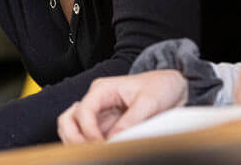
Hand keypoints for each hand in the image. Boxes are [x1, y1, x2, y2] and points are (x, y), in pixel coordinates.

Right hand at [57, 70, 187, 143]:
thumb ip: (131, 119)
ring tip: (92, 153)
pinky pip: (87, 137)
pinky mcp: (106, 126)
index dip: (88, 130)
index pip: (83, 110)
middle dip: (74, 138)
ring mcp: (99, 114)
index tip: (100, 145)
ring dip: (76, 142)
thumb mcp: (149, 101)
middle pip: (69, 119)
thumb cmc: (160, 86)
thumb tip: (115, 138)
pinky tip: (98, 152)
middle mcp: (96, 101)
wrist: (171, 87)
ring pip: (72, 129)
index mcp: (102, 89)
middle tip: (90, 152)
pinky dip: (87, 146)